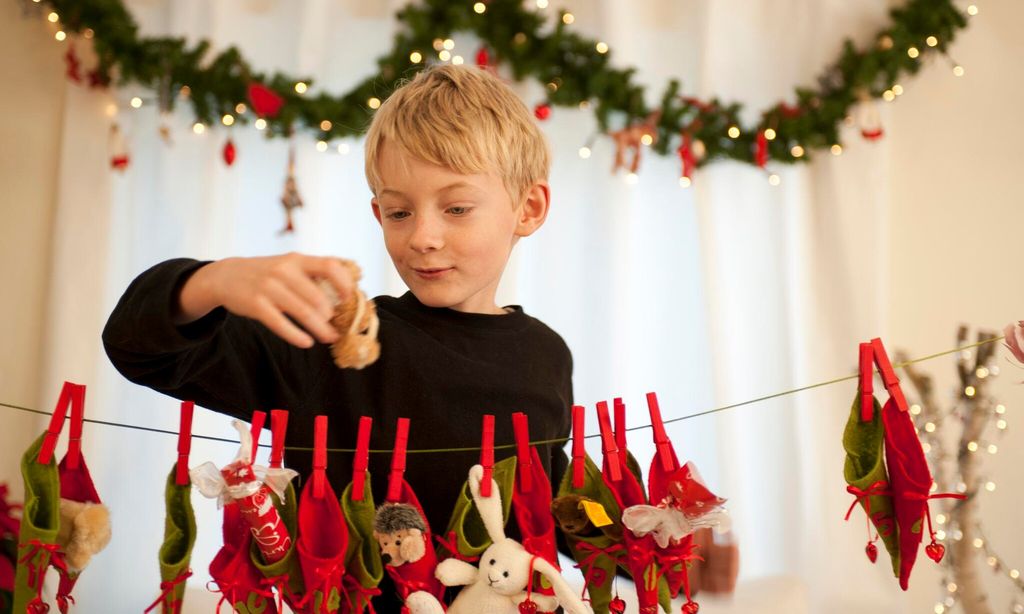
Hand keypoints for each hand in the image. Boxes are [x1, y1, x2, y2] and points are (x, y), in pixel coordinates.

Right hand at [177, 253, 355, 348]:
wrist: (226, 276)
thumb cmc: (266, 273)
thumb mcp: (287, 264)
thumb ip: (311, 274)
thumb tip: (346, 292)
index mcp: (296, 259)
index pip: (330, 266)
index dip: (344, 283)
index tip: (349, 299)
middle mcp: (284, 270)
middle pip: (319, 297)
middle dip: (332, 316)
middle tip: (338, 328)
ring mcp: (269, 287)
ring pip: (304, 313)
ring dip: (320, 329)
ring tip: (329, 337)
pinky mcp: (256, 305)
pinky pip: (281, 324)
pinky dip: (297, 336)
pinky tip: (306, 342)